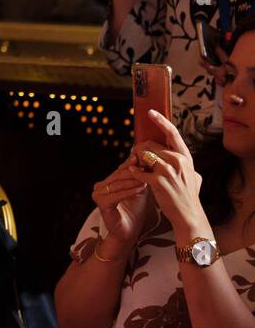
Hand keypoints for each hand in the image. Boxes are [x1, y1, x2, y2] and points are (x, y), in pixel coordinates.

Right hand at [92, 155, 152, 250]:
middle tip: (148, 166)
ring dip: (134, 180)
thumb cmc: (134, 213)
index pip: (120, 170)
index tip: (146, 158)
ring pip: (118, 184)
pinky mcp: (101, 203)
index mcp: (106, 182)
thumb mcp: (138, 191)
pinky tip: (141, 188)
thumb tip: (148, 160)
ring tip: (147, 177)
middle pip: (118, 175)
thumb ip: (140, 177)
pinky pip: (117, 195)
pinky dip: (130, 191)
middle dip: (134, 171)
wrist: (127, 233)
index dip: (133, 164)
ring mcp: (98, 195)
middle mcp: (99, 187)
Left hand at [128, 111, 207, 234]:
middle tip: (137, 157)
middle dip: (140, 150)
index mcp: (186, 157)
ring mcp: (168, 170)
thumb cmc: (187, 195)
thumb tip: (168, 150)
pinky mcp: (157, 181)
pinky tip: (136, 176)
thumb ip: (181, 161)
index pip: (172, 133)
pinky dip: (134, 173)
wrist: (188, 215)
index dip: (161, 121)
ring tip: (139, 168)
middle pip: (150, 145)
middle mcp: (178, 160)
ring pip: (142, 156)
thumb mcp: (192, 175)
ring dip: (137, 161)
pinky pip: (138, 170)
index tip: (150, 112)